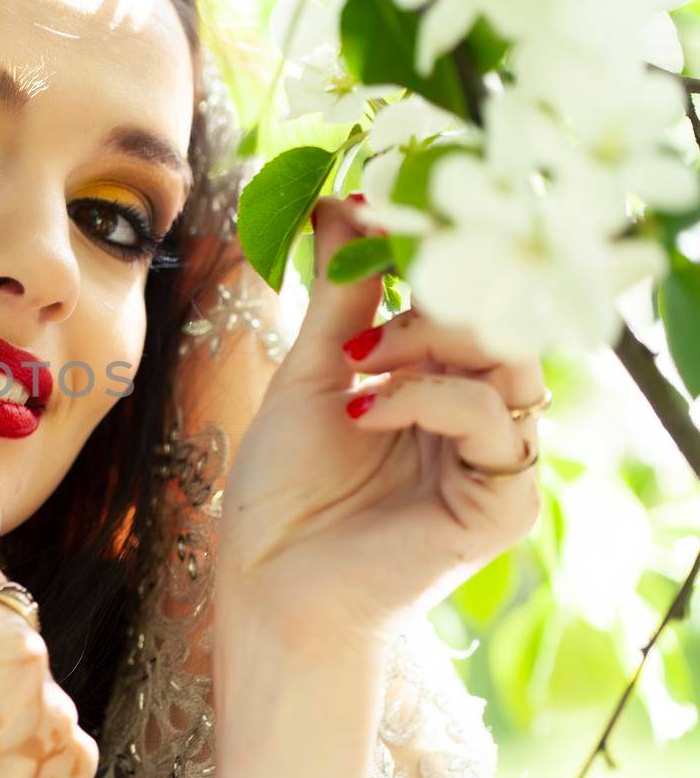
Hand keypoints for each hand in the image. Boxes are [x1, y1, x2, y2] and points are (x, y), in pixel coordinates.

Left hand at [214, 195, 544, 659]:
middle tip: (370, 293)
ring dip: (431, 342)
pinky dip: (430, 399)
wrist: (267, 578)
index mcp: (439, 381)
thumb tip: (346, 199)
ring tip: (359, 363)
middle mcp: (477, 416)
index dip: (435, 249)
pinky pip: (495, 424)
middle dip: (438, 293)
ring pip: (510, 362)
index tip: (378, 206)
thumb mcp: (311, 373)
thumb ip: (343, 294)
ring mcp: (495, 460)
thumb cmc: (283, 488)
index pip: (470, 297)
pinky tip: (366, 408)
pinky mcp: (502, 505)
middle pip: (503, 320)